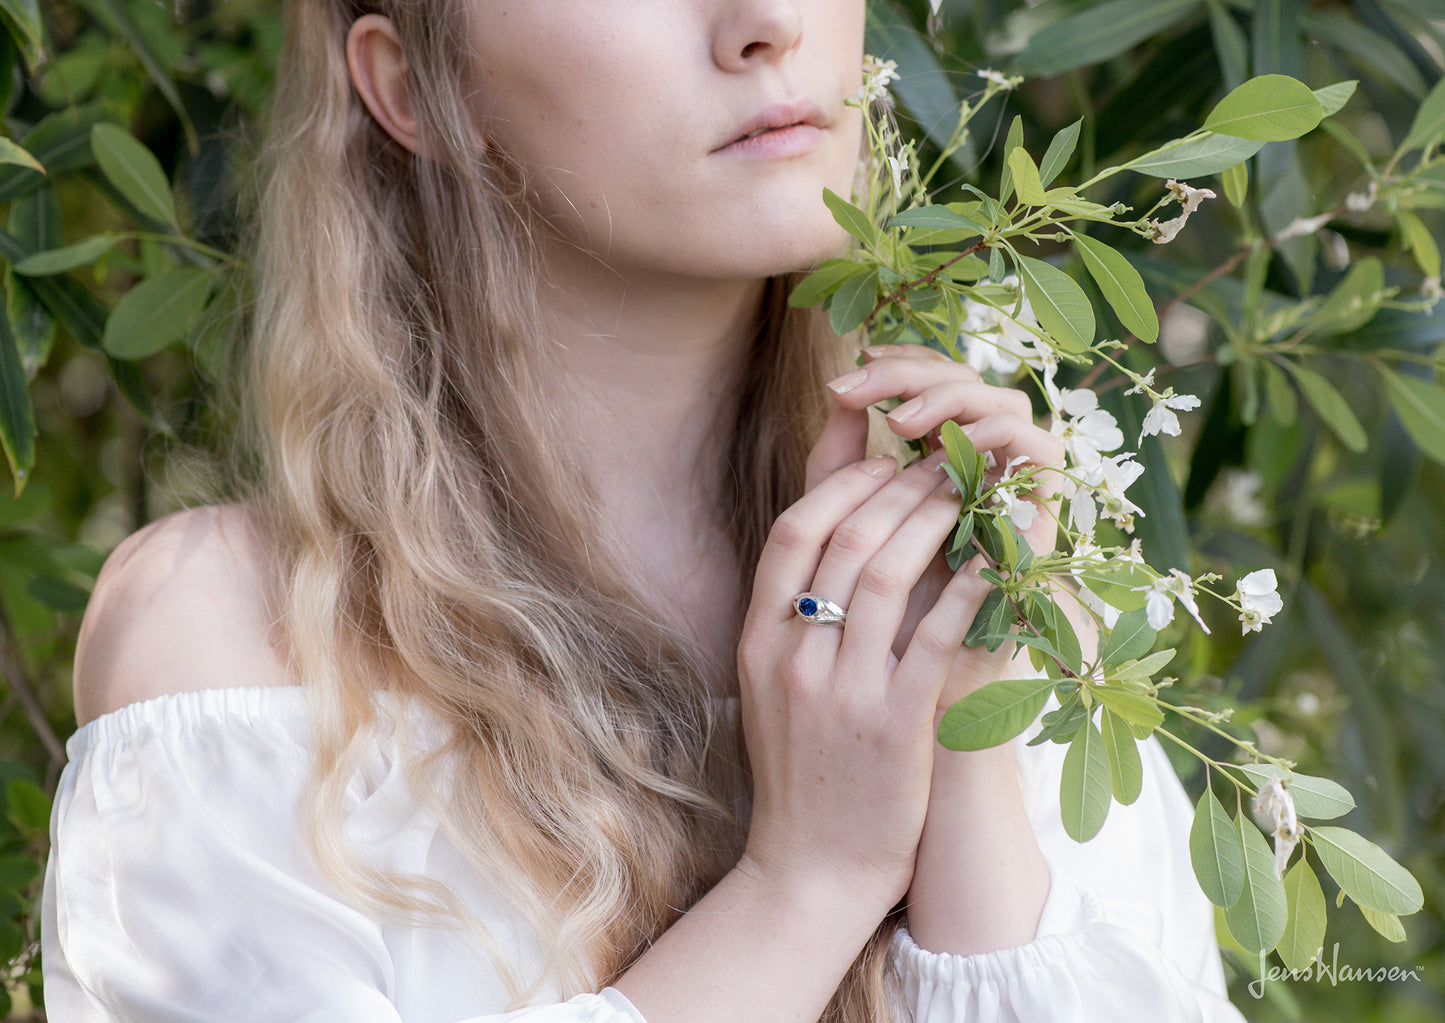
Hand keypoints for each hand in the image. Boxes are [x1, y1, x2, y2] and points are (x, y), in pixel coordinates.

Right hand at [735, 449, 998, 913]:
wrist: (809, 871)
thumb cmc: (799, 776)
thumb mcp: (772, 690)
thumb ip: (792, 622)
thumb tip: (829, 555)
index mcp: (759, 642)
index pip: (795, 531)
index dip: (843, 484)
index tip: (884, 461)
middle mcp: (793, 656)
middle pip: (846, 538)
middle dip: (901, 487)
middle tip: (942, 465)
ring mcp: (842, 689)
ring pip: (889, 571)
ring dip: (935, 520)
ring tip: (970, 496)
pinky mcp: (895, 724)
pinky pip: (939, 635)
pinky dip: (970, 587)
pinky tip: (998, 557)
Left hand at [816, 344, 1065, 709]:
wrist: (922, 707)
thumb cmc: (874, 628)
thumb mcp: (841, 536)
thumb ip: (836, 472)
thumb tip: (834, 395)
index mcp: (938, 464)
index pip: (931, 380)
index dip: (894, 366)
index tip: (842, 379)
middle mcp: (984, 469)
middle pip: (967, 379)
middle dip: (911, 373)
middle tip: (859, 383)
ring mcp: (1018, 492)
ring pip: (1006, 402)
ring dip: (951, 399)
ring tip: (898, 423)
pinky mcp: (1048, 520)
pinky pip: (1040, 449)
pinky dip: (996, 435)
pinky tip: (945, 449)